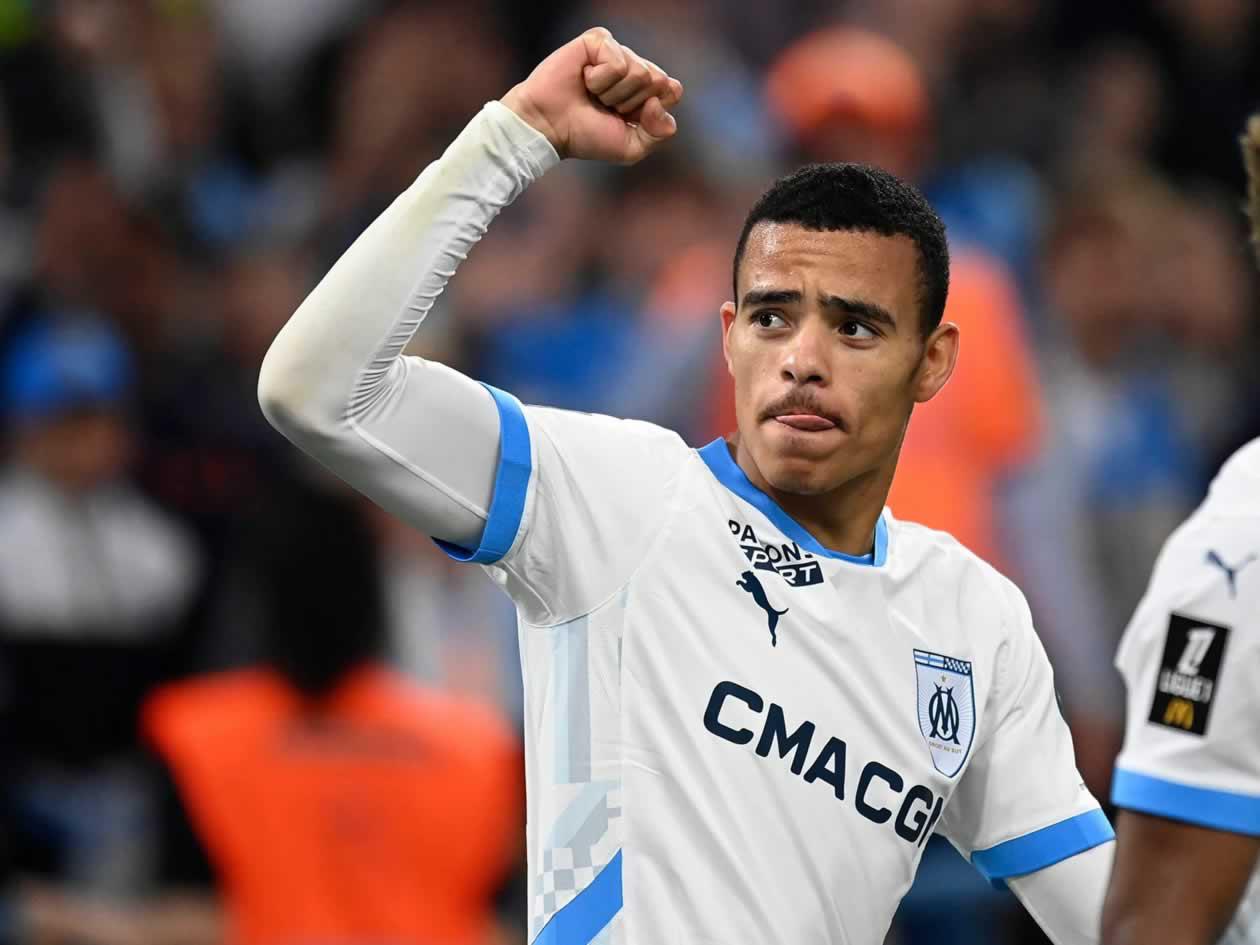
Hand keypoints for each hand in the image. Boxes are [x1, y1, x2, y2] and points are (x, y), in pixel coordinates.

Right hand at [501, 27, 682, 163]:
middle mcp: (633, 68)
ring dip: (614, 93)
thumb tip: (659, 103)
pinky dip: (600, 79)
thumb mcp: (631, 148)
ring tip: (592, 95)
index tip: (626, 119)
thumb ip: (659, 133)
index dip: (652, 110)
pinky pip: (617, 61)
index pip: (673, 91)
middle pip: (659, 80)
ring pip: (639, 71)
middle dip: (632, 103)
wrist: (549, 127)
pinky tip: (584, 80)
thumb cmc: (586, 136)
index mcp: (645, 91)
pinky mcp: (598, 41)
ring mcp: (617, 53)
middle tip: (605, 107)